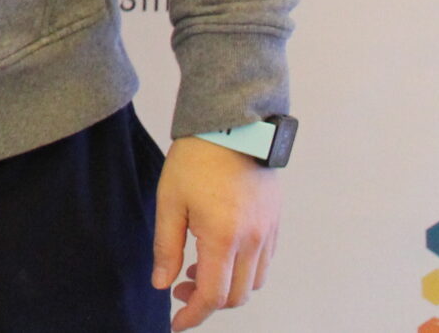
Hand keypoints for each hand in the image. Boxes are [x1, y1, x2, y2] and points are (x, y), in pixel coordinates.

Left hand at [152, 136, 281, 328]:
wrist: (233, 125)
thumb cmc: (195, 159)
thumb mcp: (170, 201)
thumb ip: (166, 247)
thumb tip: (162, 285)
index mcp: (222, 237)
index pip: (211, 295)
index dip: (192, 315)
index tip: (175, 324)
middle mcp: (252, 241)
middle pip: (236, 296)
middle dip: (206, 302)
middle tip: (179, 288)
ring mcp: (269, 233)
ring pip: (253, 283)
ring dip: (226, 288)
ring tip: (196, 268)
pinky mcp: (276, 223)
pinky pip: (264, 263)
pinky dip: (243, 271)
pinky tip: (219, 254)